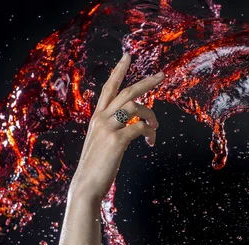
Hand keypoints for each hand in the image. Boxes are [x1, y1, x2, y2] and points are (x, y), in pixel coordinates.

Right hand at [70, 53, 163, 201]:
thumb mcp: (101, 142)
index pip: (108, 88)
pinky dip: (149, 132)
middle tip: (162, 75)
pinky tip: (151, 141)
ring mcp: (107, 128)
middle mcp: (100, 118)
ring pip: (135, 107)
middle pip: (127, 92)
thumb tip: (132, 126)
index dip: (119, 71)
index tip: (128, 56)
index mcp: (97, 117)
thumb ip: (112, 129)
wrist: (85, 185)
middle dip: (146, 82)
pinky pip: (140, 128)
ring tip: (155, 129)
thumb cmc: (96, 166)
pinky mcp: (116, 140)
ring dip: (151, 116)